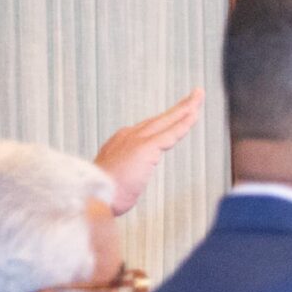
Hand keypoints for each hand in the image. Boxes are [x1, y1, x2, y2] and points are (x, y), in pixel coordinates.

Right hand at [94, 89, 204, 214]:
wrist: (93, 196)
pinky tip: (195, 114)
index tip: (177, 114)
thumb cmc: (104, 193)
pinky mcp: (146, 148)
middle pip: (159, 119)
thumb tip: (126, 182)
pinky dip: (184, 123)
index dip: (165, 121)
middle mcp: (128, 136)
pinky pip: (171, 133)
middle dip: (178, 108)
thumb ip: (124, 174)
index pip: (149, 128)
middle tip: (195, 95)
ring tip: (198, 96)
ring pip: (167, 121)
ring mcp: (137, 140)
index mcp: (121, 142)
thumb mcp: (115, 179)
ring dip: (185, 108)